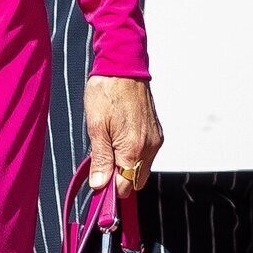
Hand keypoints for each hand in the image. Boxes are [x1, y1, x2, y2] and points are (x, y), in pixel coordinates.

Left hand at [85, 75, 162, 198]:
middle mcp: (150, 147)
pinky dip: (133, 152)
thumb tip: (99, 185)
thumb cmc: (106, 91)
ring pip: (141, 168)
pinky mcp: (157, 132)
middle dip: (118, 177)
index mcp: (134, 149)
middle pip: (135, 180)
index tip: (96, 179)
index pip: (125, 187)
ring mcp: (155, 139)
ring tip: (109, 142)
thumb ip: (100, 158)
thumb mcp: (95, 125)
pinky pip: (146, 153)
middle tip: (100, 158)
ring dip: (125, 164)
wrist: (124, 65)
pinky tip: (119, 136)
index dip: (109, 186)